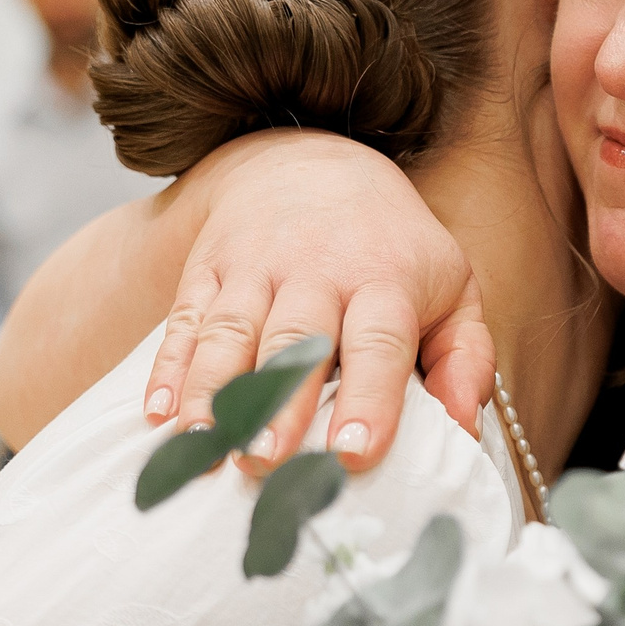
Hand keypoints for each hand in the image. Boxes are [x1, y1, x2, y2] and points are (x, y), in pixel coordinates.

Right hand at [142, 130, 494, 472]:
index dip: (368, 398)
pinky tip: (158, 416)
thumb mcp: (452, 288)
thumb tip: (465, 427)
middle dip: (279, 403)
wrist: (311, 162)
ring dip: (213, 392)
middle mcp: (316, 269)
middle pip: (295, 340)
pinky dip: (167, 369)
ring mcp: (254, 268)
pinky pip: (183, 322)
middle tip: (267, 462)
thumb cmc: (393, 248)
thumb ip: (466, 358)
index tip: (355, 453)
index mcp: (384, 279)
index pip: (377, 342)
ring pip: (230, 333)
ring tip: (205, 447)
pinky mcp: (207, 270)